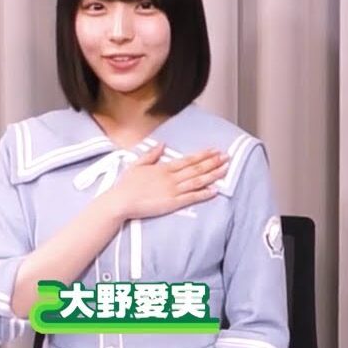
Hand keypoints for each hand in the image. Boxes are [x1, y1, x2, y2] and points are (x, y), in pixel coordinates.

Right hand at [104, 144, 227, 219]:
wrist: (120, 201)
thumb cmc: (126, 185)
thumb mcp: (137, 164)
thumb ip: (151, 154)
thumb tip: (163, 144)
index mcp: (164, 168)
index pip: (188, 160)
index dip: (203, 155)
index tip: (215, 150)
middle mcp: (171, 177)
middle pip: (197, 168)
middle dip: (213, 162)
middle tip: (227, 157)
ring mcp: (173, 190)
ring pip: (197, 181)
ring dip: (213, 175)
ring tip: (225, 170)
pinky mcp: (172, 203)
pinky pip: (191, 198)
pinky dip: (204, 194)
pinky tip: (215, 191)